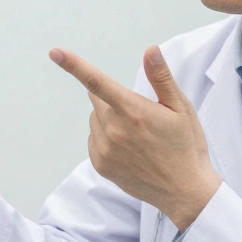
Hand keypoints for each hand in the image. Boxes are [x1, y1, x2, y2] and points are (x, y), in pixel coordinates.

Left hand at [50, 45, 221, 230]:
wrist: (185, 191)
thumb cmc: (186, 146)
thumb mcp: (181, 108)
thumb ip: (161, 78)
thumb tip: (150, 49)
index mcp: (133, 111)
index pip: (97, 82)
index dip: (73, 65)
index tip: (55, 52)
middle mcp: (114, 130)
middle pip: (97, 99)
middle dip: (113, 99)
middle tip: (141, 115)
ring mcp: (105, 149)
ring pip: (96, 119)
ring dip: (109, 119)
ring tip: (139, 136)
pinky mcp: (100, 165)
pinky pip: (94, 139)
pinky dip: (106, 138)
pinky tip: (129, 148)